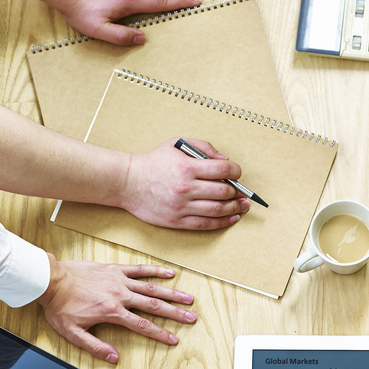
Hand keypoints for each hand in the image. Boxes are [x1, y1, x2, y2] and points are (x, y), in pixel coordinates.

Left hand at [37, 256, 197, 362]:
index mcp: (112, 312)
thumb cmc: (61, 306)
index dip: (160, 334)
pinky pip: (139, 269)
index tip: (174, 339)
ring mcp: (119, 280)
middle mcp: (120, 295)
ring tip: (188, 298)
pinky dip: (155, 271)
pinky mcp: (115, 269)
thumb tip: (114, 358)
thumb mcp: (74, 333)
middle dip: (175, 313)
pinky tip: (169, 273)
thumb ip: (95, 346)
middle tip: (191, 317)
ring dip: (171, 293)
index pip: (142, 325)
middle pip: (154, 306)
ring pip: (151, 287)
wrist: (52, 280)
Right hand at [118, 138, 249, 229]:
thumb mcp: (177, 145)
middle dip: (237, 192)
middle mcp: (186, 188)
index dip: (236, 172)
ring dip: (235, 208)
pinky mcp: (176, 221)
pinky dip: (222, 222)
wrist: (127, 182)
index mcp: (187, 167)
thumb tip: (225, 161)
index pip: (223, 171)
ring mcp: (181, 206)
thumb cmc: (153, 162)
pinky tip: (231, 218)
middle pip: (224, 192)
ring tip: (242, 206)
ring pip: (218, 210)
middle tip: (242, 192)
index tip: (237, 173)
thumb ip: (203, 148)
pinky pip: (205, 224)